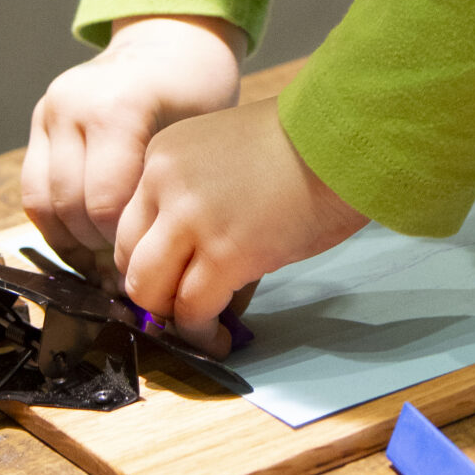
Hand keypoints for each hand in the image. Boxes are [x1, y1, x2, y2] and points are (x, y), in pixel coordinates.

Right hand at [22, 15, 245, 289]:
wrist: (171, 39)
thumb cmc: (200, 90)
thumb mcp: (204, 137)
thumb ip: (185, 197)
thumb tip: (187, 278)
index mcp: (121, 105)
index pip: (107, 202)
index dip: (126, 244)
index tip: (152, 266)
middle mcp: (75, 105)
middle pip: (71, 207)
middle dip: (99, 249)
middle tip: (131, 274)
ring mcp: (50, 110)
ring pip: (43, 203)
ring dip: (73, 242)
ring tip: (108, 262)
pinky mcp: (38, 119)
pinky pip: (35, 189)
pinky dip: (57, 222)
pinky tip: (87, 240)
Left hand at [116, 100, 366, 348]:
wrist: (346, 136)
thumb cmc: (303, 142)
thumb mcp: (226, 154)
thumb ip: (195, 195)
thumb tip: (186, 266)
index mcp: (164, 154)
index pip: (128, 224)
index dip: (149, 258)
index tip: (170, 278)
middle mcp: (166, 184)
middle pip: (130, 259)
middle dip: (154, 290)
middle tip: (182, 305)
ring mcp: (192, 219)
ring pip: (150, 291)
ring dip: (172, 316)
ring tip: (201, 325)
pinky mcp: (224, 255)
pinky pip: (193, 311)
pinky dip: (203, 333)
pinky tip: (221, 338)